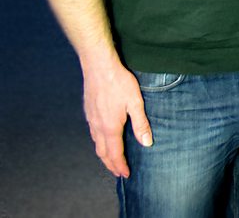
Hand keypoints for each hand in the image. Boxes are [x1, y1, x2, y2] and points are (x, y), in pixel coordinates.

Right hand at [81, 59, 151, 176]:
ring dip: (104, 154)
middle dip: (111, 164)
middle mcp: (98, 126)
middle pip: (102, 152)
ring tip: (112, 159)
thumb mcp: (135, 103)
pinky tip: (104, 139)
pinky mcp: (89, 111)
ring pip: (96, 143)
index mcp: (110, 127)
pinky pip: (93, 133)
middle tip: (118, 172)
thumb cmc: (119, 82)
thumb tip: (147, 143)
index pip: (114, 153)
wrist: (98, 66)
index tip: (125, 174)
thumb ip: (141, 124)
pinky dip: (99, 143)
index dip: (120, 166)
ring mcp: (91, 119)